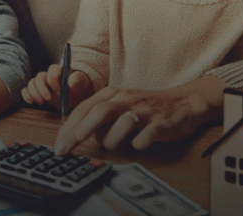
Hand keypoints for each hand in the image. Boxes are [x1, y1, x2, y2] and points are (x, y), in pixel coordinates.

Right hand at [21, 64, 92, 108]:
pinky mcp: (36, 91)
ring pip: (31, 83)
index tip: (59, 90)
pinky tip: (30, 101)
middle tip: (49, 98)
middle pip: (39, 77)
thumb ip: (77, 81)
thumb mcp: (80, 84)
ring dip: (34, 93)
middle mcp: (48, 75)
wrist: (74, 95)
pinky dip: (26, 94)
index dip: (53, 79)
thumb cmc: (77, 88)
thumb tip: (71, 81)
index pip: (52, 69)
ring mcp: (41, 83)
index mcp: (59, 71)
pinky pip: (26, 90)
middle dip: (42, 88)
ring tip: (41, 102)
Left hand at [53, 81, 220, 155]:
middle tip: (68, 147)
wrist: (184, 101)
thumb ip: (99, 116)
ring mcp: (144, 110)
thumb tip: (76, 133)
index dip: (69, 127)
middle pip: (98, 112)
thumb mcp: (119, 105)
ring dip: (111, 137)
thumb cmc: (146, 107)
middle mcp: (126, 99)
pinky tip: (138, 145)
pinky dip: (140, 141)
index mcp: (113, 94)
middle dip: (80, 130)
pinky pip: (148, 133)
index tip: (58, 144)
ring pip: (121, 121)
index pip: (85, 108)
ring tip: (110, 146)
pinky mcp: (162, 122)